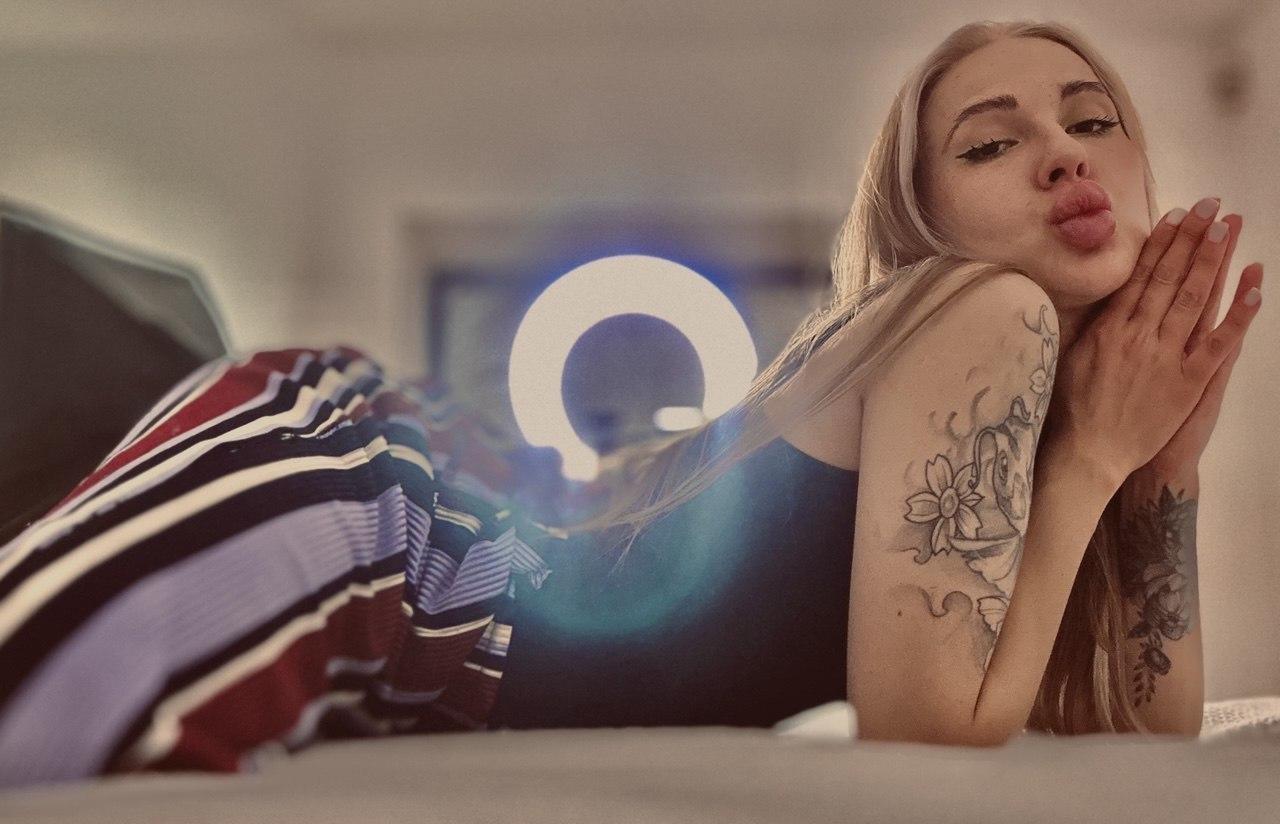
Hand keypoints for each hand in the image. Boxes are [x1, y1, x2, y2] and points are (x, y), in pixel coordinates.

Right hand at [1045, 196, 1263, 488]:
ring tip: (1229, 228)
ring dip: (1214, 260)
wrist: (1087, 454)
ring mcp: (1166, 357)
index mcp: (1111, 328)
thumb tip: (1095, 299)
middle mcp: (1140, 335)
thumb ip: (1089, 328)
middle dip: (1192, 238)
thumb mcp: (1069, 359)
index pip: (1141, 275)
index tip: (1176, 214)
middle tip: (1211, 206)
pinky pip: (1219, 344)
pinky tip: (1255, 288)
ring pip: (1195, 299)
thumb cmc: (1072, 410)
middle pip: (1171, 276)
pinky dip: (1239, 315)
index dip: (1161, 242)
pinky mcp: (1188, 382)